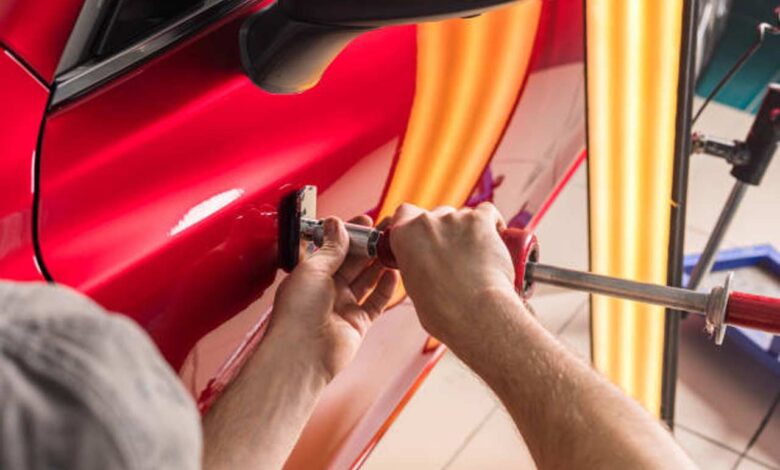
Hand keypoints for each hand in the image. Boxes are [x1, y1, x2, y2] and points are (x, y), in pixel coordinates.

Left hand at [269, 215, 399, 380]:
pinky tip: (393, 273)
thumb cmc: (297, 312)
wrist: (302, 353)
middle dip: (369, 246)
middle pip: (353, 263)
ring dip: (379, 264)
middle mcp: (327, 289)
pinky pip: (375, 302)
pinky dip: (385, 288)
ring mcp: (343, 306)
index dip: (350, 234)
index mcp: (311, 274)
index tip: (365, 221)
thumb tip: (336, 224)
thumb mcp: (313, 269)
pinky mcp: (358, 323)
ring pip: (366, 280)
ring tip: (393, 248)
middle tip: (386, 231)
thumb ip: (331, 248)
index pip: (334, 248)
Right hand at [388, 203, 515, 346]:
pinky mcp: (480, 221)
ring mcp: (453, 219)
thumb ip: (417, 267)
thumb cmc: (443, 311)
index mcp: (403, 237)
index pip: (404, 214)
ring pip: (463, 215)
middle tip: (457, 254)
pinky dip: (493, 224)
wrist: (473, 313)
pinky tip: (497, 240)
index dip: (416, 223)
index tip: (425, 236)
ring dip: (470, 230)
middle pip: (437, 214)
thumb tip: (428, 268)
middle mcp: (426, 222)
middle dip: (446, 230)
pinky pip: (487, 212)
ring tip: (479, 257)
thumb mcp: (414, 287)